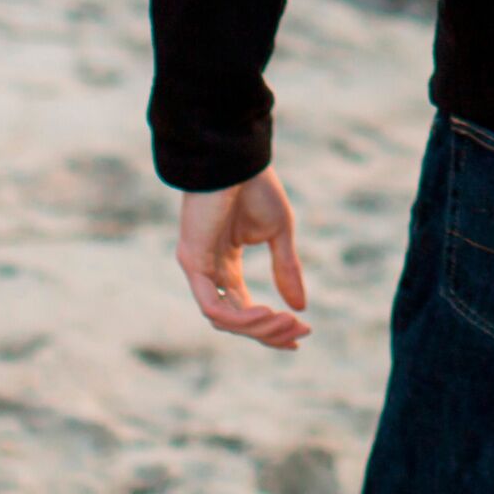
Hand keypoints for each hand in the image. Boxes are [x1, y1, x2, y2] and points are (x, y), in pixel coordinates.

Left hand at [177, 170, 309, 348]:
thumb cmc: (255, 187)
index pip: (243, 309)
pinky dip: (239, 316)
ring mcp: (197, 268)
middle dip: (268, 332)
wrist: (236, 158)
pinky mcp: (192, 261)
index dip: (270, 327)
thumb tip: (301, 308)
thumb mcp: (278, 233)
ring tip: (287, 322)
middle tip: (299, 334)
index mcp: (225, 264)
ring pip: (223, 319)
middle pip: (235, 320)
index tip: (301, 335)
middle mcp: (209, 271)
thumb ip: (286, 269)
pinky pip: (211, 306)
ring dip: (258, 327)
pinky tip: (265, 312)